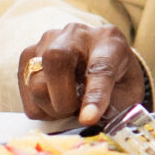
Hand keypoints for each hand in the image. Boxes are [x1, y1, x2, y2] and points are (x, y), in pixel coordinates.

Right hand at [16, 24, 145, 124]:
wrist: (98, 58)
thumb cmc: (116, 77)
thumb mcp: (128, 92)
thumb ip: (115, 106)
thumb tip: (89, 119)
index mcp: (108, 41)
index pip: (100, 67)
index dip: (94, 96)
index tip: (89, 118)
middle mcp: (75, 34)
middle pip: (55, 61)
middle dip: (63, 99)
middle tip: (75, 111)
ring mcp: (46, 42)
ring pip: (36, 82)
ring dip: (52, 108)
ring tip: (69, 106)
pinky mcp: (27, 58)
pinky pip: (26, 95)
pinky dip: (41, 109)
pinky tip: (56, 102)